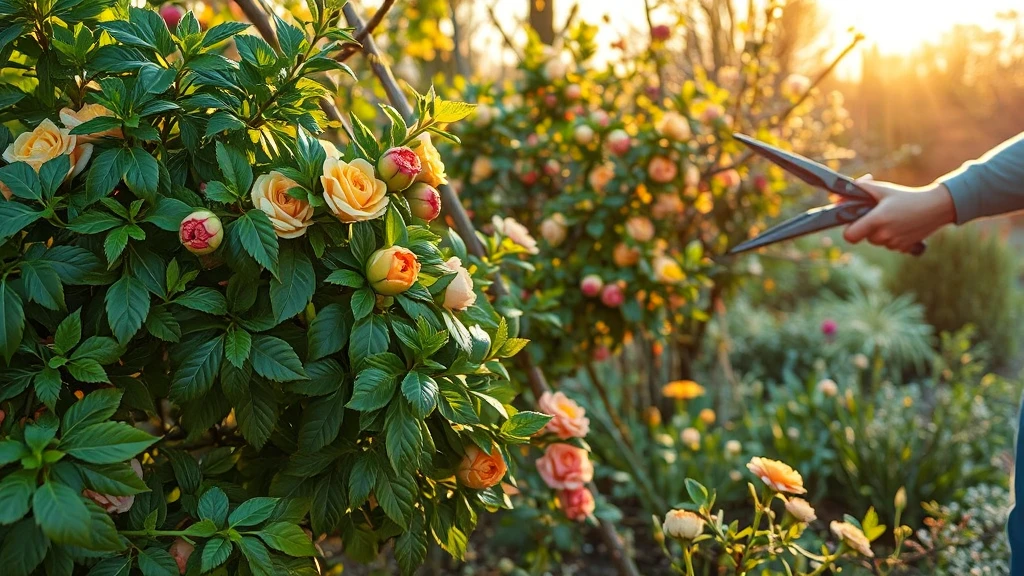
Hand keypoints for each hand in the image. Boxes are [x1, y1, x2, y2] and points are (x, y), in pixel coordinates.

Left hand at [842, 175, 956, 252]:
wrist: (936, 207)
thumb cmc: (907, 196)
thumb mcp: (883, 189)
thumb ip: (860, 189)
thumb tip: (838, 197)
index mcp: (877, 220)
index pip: (850, 236)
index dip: (849, 229)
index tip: (855, 221)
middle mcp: (884, 235)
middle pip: (864, 237)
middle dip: (867, 227)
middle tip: (879, 213)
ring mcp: (894, 243)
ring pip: (877, 241)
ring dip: (880, 232)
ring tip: (893, 217)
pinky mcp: (903, 248)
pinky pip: (889, 245)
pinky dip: (892, 236)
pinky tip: (901, 225)